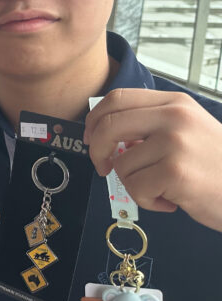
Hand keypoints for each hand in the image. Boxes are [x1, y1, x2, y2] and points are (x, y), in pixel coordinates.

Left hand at [86, 88, 221, 231]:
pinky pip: (135, 188)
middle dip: (97, 151)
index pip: (116, 100)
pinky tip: (172, 200)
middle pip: (108, 126)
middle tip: (103, 167)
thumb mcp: (188, 131)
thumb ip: (150, 127)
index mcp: (174, 103)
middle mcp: (174, 117)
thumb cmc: (217, 166)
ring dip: (134, 184)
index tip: (91, 138)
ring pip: (121, 164)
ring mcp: (175, 143)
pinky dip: (148, 200)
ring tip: (164, 188)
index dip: (95, 120)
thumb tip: (107, 135)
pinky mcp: (175, 172)